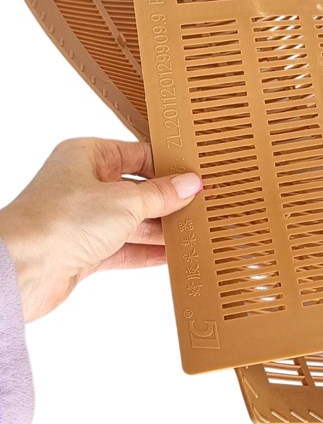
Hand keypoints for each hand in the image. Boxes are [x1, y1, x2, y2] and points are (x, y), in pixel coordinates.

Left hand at [0, 137, 203, 322]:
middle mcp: (83, 184)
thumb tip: (188, 184)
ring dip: (159, 228)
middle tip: (199, 204)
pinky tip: (170, 255)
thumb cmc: (58, 221)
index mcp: (86, 156)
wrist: (22, 269)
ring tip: (192, 230)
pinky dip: (146, 252)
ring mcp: (83, 219)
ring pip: (131, 220)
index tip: (193, 175)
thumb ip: (160, 194)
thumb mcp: (125, 201)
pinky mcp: (83, 251)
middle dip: (166, 199)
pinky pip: (123, 248)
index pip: (136, 154)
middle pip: (136, 189)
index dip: (166, 165)